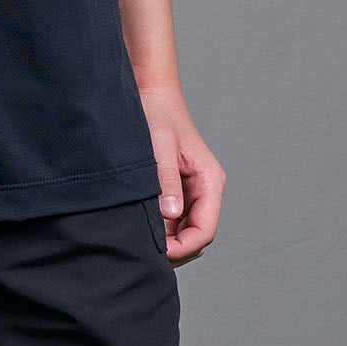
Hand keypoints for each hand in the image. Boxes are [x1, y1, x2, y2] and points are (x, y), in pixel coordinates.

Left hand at [138, 87, 223, 263]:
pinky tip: (138, 225)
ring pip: (184, 232)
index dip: (183, 248)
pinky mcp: (177, 190)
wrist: (150, 93)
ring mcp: (191, 192)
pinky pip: (172, 220)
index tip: (157, 252)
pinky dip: (159, 228)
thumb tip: (170, 214)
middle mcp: (205, 190)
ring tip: (137, 239)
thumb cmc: (157, 114)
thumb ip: (166, 180)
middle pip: (197, 237)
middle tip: (143, 251)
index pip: (205, 231)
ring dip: (165, 240)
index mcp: (209, 182)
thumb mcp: (159, 147)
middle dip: (175, 249)